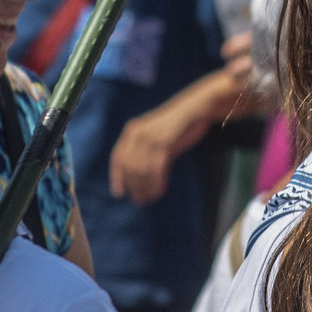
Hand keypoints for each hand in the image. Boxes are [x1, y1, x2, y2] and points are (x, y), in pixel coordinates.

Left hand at [111, 66, 248, 204]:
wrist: (195, 110)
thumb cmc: (177, 127)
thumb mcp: (157, 140)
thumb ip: (146, 156)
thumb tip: (138, 183)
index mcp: (131, 131)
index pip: (117, 158)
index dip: (116, 177)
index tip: (119, 193)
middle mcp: (137, 134)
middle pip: (129, 167)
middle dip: (134, 186)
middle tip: (140, 201)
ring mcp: (150, 137)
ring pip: (142, 170)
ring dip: (146, 188)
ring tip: (151, 198)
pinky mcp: (164, 142)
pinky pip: (156, 169)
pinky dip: (157, 183)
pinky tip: (161, 190)